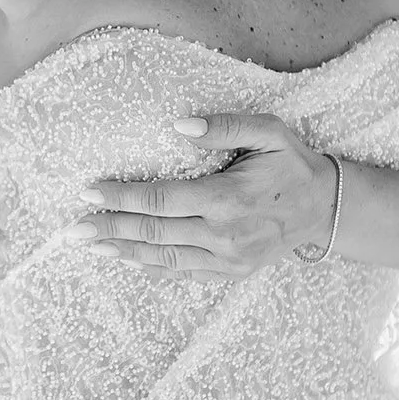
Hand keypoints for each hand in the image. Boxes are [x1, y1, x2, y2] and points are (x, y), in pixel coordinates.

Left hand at [71, 113, 337, 278]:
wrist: (326, 209)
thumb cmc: (294, 164)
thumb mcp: (269, 132)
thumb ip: (225, 126)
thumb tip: (178, 125)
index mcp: (228, 199)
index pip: (161, 200)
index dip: (122, 197)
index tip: (89, 191)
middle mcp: (223, 236)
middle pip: (153, 233)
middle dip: (110, 229)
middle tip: (72, 228)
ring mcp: (227, 260)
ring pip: (164, 258)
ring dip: (123, 252)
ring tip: (91, 246)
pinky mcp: (230, 274)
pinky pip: (183, 272)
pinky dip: (151, 268)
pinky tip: (128, 260)